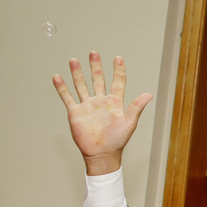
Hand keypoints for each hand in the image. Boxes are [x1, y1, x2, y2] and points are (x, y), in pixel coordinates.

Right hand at [53, 53, 152, 175]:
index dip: (118, 70)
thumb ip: (137, 107)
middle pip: (98, 79)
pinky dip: (62, 87)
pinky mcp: (75, 113)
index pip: (117, 82)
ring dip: (77, 73)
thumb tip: (149, 94)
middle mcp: (101, 102)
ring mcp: (87, 106)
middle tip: (94, 53)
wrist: (101, 153)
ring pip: (81, 85)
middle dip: (96, 66)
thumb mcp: (129, 122)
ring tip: (74, 60)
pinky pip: (67, 97)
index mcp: (115, 103)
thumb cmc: (117, 140)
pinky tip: (57, 77)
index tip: (118, 58)